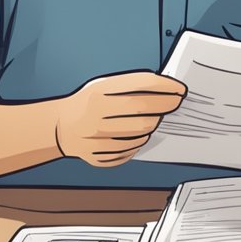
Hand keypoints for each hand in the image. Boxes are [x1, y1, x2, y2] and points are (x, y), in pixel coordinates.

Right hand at [52, 71, 185, 167]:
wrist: (61, 127)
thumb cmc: (87, 103)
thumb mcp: (102, 85)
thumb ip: (130, 85)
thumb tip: (165, 88)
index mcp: (98, 92)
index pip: (141, 86)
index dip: (166, 87)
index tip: (179, 89)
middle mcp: (95, 114)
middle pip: (144, 111)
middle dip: (166, 106)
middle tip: (173, 103)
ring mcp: (95, 138)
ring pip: (141, 133)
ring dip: (152, 124)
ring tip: (151, 118)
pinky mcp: (98, 156)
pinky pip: (131, 150)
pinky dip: (139, 142)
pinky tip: (136, 134)